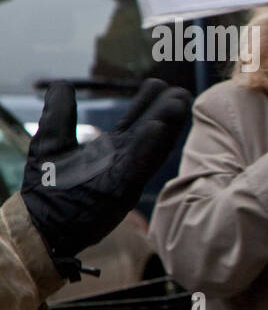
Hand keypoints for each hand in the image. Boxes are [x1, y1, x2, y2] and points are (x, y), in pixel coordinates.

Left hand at [21, 79, 190, 270]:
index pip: (139, 118)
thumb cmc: (48, 187)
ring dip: (168, 124)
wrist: (43, 224)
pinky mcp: (120, 189)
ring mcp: (126, 173)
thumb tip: (62, 84)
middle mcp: (125, 157)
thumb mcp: (51, 142)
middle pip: (154, 128)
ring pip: (153, 144)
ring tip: (180, 102)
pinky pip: (138, 165)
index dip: (150, 100)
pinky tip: (157, 128)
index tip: (161, 84)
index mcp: (114, 147)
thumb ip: (59, 113)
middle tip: (181, 92)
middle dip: (168, 109)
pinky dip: (149, 147)